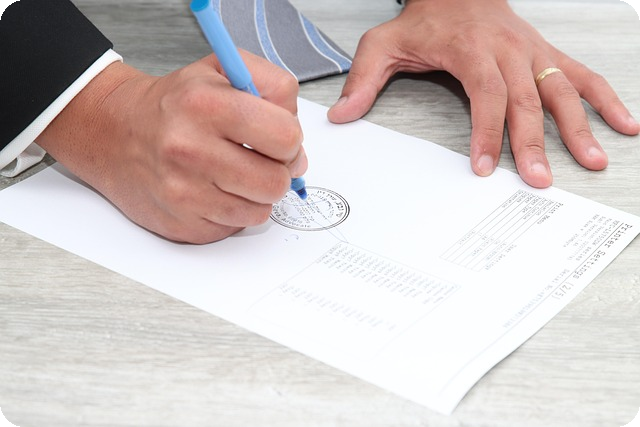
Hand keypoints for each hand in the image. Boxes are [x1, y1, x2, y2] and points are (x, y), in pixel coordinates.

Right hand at [37, 51, 305, 243]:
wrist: (113, 133)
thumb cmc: (173, 104)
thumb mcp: (224, 68)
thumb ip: (274, 87)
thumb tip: (299, 148)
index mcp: (205, 104)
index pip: (286, 136)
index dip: (290, 138)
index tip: (276, 136)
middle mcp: (190, 150)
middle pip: (277, 182)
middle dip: (277, 171)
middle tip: (259, 158)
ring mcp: (183, 192)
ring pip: (261, 210)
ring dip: (256, 193)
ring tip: (234, 172)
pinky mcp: (181, 224)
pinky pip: (236, 226)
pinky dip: (234, 210)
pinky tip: (215, 189)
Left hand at [327, 0, 638, 187]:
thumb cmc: (425, 17)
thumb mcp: (384, 43)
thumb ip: (364, 80)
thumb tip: (341, 115)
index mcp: (471, 48)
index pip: (485, 94)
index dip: (487, 131)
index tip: (486, 167)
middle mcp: (509, 49)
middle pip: (526, 98)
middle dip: (534, 142)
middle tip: (540, 179)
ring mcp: (532, 52)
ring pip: (561, 89)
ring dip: (580, 127)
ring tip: (593, 161)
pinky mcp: (546, 55)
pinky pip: (581, 75)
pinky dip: (604, 99)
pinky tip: (624, 123)